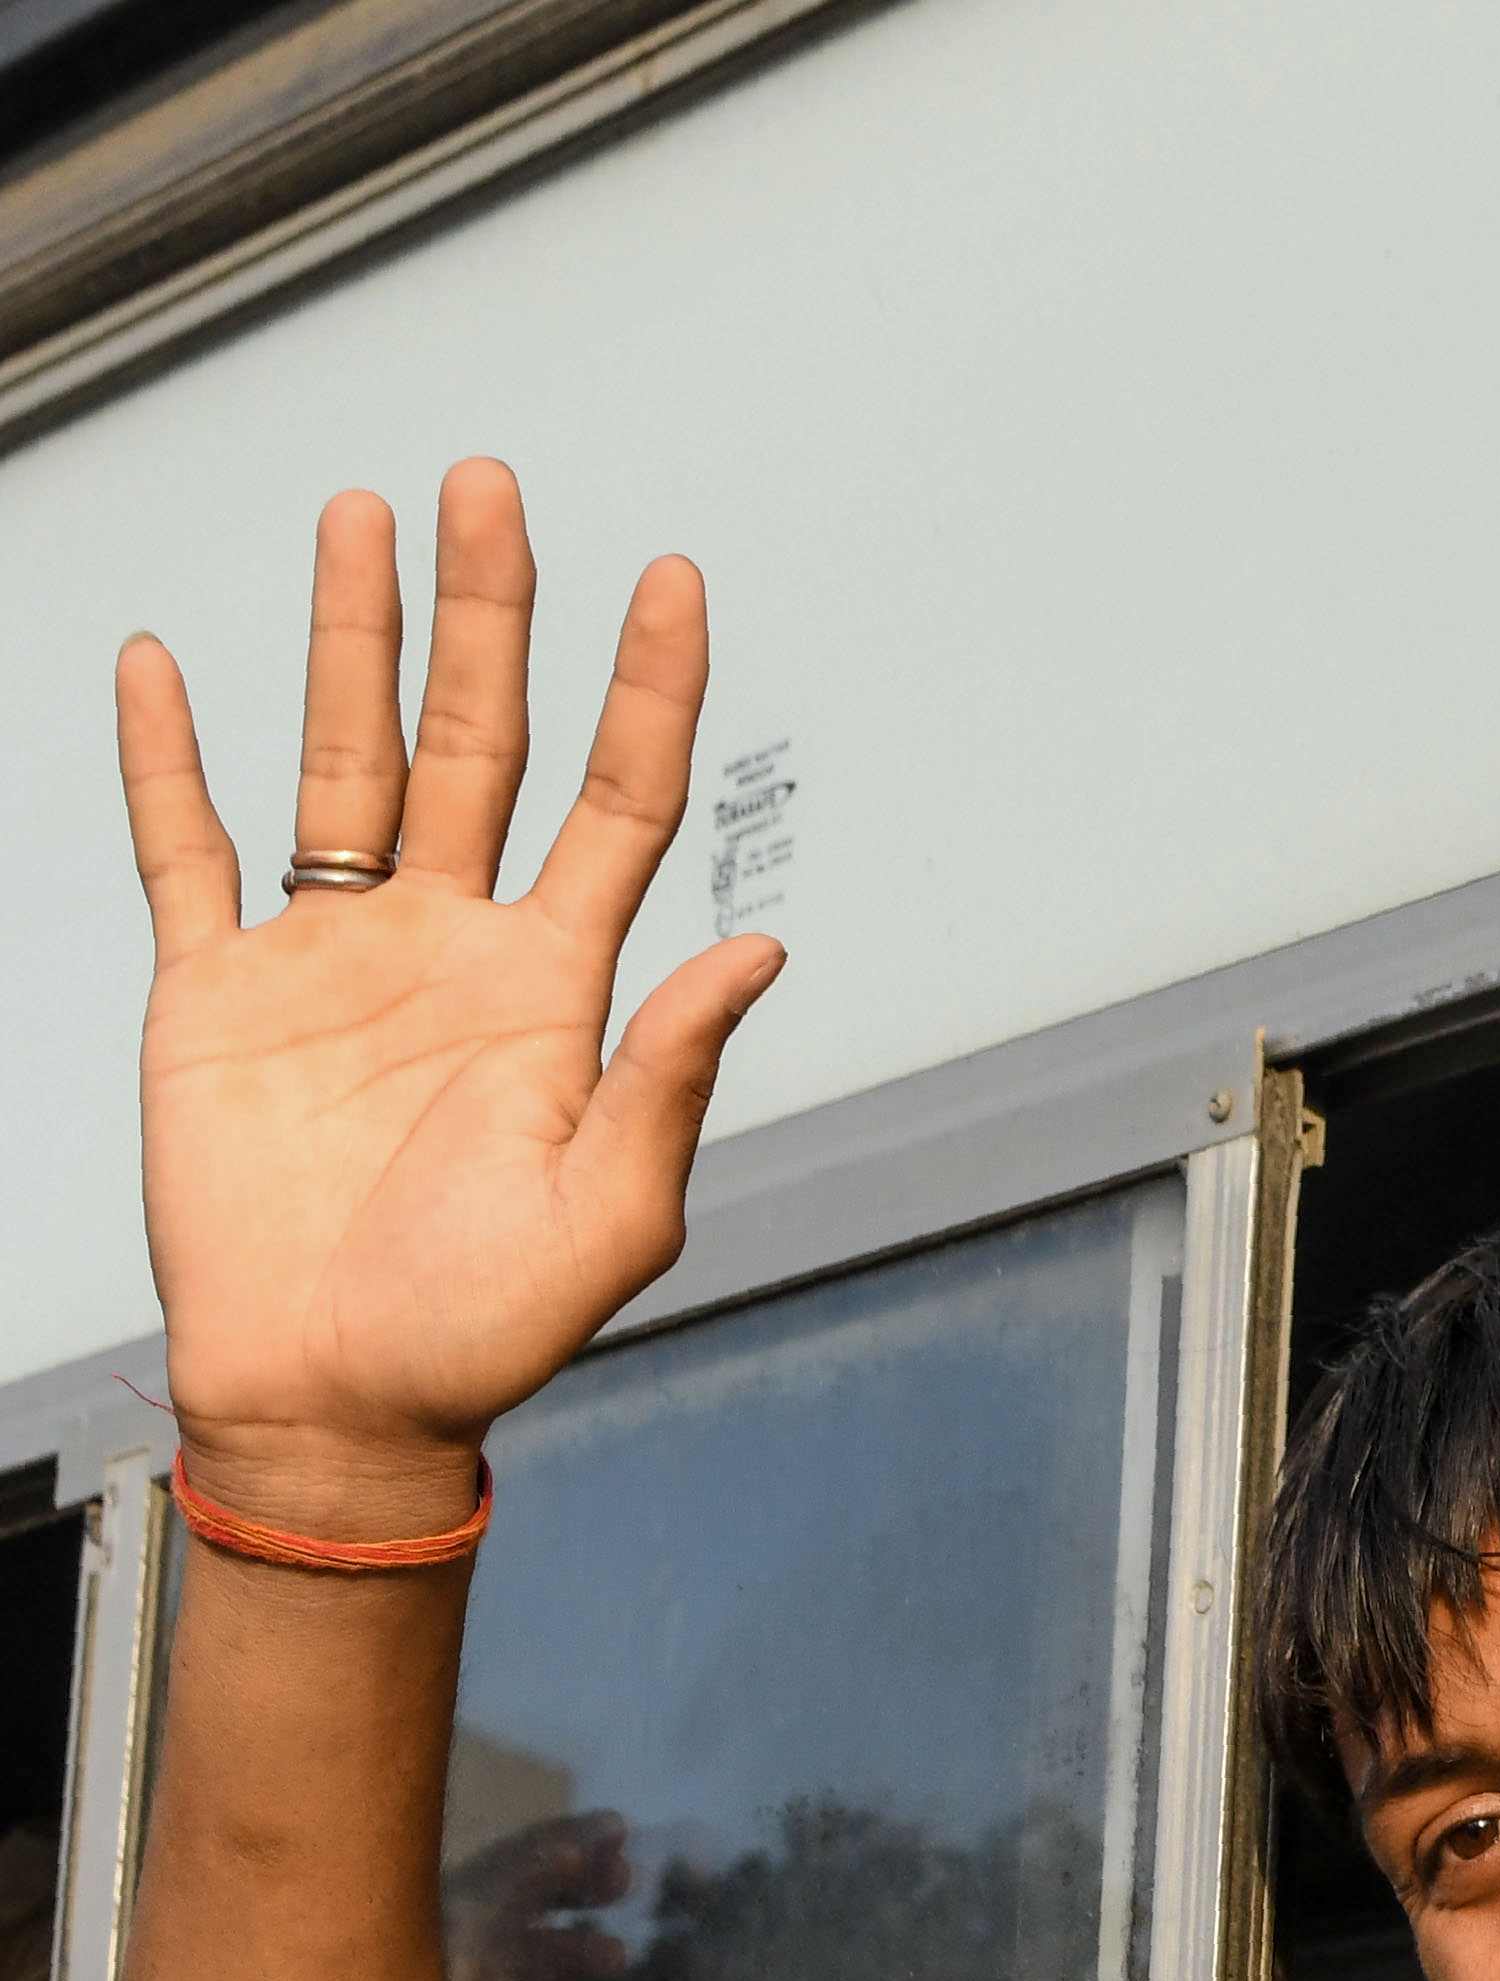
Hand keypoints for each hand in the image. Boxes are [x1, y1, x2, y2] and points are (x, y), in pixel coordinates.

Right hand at [121, 461, 782, 1526]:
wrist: (339, 1398)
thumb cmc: (484, 1327)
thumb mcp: (610, 1209)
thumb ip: (671, 1070)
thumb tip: (762, 948)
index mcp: (557, 989)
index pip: (618, 802)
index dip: (646, 689)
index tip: (673, 577)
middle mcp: (452, 945)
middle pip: (478, 740)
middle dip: (488, 613)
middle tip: (490, 485)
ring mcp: (332, 956)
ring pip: (343, 759)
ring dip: (351, 639)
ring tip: (363, 515)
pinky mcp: (216, 992)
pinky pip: (185, 849)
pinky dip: (165, 758)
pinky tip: (159, 661)